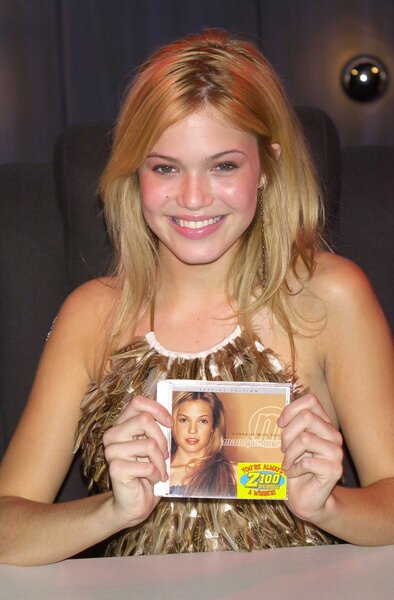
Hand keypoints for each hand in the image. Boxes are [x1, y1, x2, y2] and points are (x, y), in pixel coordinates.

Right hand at [102, 395, 172, 528]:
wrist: (134, 503)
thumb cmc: (146, 472)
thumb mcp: (154, 446)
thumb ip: (157, 430)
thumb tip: (169, 416)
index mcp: (122, 425)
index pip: (137, 402)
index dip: (157, 409)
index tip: (169, 423)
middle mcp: (113, 435)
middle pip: (144, 419)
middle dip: (162, 439)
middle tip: (165, 454)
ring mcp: (112, 451)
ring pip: (149, 444)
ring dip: (161, 462)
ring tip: (159, 471)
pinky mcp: (115, 468)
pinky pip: (147, 465)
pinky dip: (156, 474)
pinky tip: (152, 480)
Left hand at [277, 393, 342, 524]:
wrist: (307, 498)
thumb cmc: (296, 467)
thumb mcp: (291, 443)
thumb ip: (289, 426)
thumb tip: (274, 411)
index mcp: (323, 424)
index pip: (311, 401)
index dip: (291, 409)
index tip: (280, 424)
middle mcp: (333, 435)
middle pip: (306, 417)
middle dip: (287, 434)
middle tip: (282, 449)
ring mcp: (336, 452)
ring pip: (305, 439)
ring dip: (289, 454)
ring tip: (287, 464)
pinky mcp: (335, 470)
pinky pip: (307, 462)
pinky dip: (294, 469)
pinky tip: (294, 474)